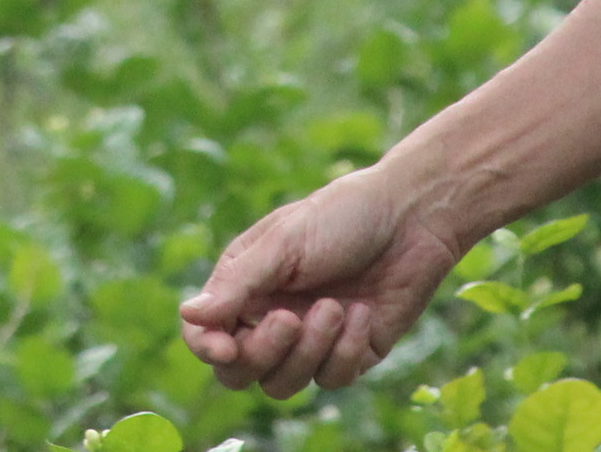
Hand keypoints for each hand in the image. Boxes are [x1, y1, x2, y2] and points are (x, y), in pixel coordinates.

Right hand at [177, 159, 467, 394]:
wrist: (412, 218)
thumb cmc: (343, 217)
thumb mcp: (284, 243)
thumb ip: (237, 284)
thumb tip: (188, 316)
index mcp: (244, 285)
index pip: (205, 333)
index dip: (207, 347)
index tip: (228, 345)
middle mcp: (269, 316)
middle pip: (239, 371)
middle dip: (264, 352)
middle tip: (290, 319)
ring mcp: (309, 340)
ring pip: (283, 383)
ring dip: (309, 350)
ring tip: (335, 306)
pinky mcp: (348, 354)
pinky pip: (331, 379)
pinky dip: (345, 349)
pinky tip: (362, 312)